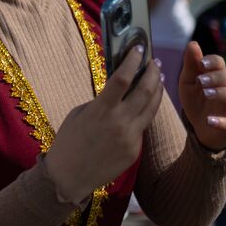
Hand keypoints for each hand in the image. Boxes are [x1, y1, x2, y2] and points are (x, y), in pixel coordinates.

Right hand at [43, 45, 163, 203]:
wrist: (68, 176)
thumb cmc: (67, 142)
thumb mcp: (78, 115)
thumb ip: (100, 102)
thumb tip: (118, 91)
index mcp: (100, 111)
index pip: (122, 79)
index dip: (132, 61)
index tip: (138, 49)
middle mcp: (119, 122)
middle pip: (145, 91)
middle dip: (152, 73)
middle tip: (154, 62)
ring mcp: (130, 137)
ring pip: (152, 108)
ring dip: (157, 90)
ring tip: (158, 79)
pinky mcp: (135, 150)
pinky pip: (142, 126)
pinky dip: (144, 112)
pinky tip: (144, 105)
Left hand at [178, 41, 225, 150]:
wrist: (199, 127)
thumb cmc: (195, 100)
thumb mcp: (188, 82)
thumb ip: (191, 65)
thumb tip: (193, 43)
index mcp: (216, 77)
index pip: (220, 63)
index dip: (213, 61)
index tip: (201, 63)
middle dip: (217, 77)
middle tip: (201, 81)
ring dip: (222, 93)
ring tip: (206, 94)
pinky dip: (221, 121)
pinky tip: (209, 120)